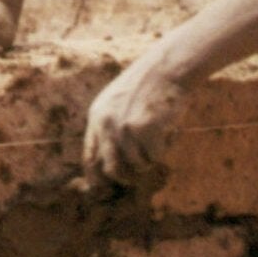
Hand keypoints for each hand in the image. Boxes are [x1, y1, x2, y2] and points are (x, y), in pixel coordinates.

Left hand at [84, 56, 185, 190]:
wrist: (166, 67)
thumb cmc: (147, 86)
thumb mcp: (117, 102)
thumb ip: (110, 128)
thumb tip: (110, 167)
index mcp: (96, 116)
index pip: (89, 156)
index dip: (95, 177)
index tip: (102, 189)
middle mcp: (106, 124)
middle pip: (111, 169)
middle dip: (126, 177)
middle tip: (139, 174)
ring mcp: (124, 127)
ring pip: (138, 164)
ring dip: (151, 157)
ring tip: (159, 136)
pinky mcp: (144, 130)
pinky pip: (156, 156)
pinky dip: (164, 148)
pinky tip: (168, 130)